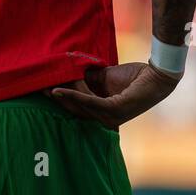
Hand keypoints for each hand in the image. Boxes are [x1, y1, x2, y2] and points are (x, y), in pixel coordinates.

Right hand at [49, 61, 179, 129]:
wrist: (155, 75)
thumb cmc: (134, 77)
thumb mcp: (104, 78)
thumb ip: (87, 80)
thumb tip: (67, 75)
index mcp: (102, 113)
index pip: (76, 108)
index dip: (60, 98)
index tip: (44, 88)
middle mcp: (105, 120)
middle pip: (74, 109)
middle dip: (56, 98)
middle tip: (39, 87)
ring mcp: (110, 117)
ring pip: (78, 105)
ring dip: (63, 93)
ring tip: (48, 84)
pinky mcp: (114, 110)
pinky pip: (89, 102)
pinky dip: (73, 94)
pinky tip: (60, 89)